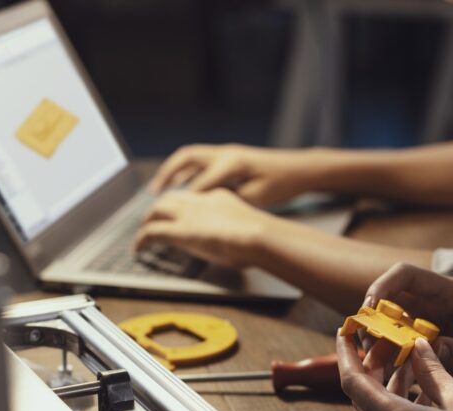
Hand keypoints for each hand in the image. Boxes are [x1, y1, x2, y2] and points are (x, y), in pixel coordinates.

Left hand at [135, 189, 284, 268]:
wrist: (259, 235)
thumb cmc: (262, 237)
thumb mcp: (249, 229)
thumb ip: (238, 232)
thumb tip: (238, 246)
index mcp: (218, 197)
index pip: (192, 197)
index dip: (181, 205)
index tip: (179, 214)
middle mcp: (199, 201)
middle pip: (169, 199)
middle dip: (157, 210)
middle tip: (151, 221)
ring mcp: (188, 215)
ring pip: (156, 211)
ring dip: (146, 222)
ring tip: (141, 236)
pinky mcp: (179, 231)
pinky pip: (151, 232)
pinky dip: (141, 240)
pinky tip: (138, 250)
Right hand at [150, 144, 320, 206]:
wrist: (299, 169)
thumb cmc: (281, 184)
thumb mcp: (256, 198)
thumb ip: (229, 200)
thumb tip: (207, 207)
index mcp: (232, 164)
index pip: (200, 184)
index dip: (184, 202)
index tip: (170, 217)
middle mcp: (226, 153)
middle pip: (186, 159)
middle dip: (167, 174)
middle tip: (153, 193)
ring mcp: (227, 152)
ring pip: (190, 157)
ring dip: (173, 170)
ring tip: (159, 188)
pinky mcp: (229, 156)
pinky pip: (200, 160)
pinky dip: (186, 171)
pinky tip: (180, 185)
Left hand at [337, 334, 452, 410]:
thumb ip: (433, 371)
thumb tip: (419, 348)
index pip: (353, 382)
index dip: (346, 354)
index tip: (345, 332)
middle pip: (364, 398)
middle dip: (370, 368)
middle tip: (385, 344)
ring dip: (389, 387)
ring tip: (408, 362)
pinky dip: (401, 407)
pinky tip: (424, 392)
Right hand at [364, 263, 452, 390]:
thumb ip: (452, 350)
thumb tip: (420, 351)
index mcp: (447, 293)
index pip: (406, 275)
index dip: (383, 286)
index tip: (369, 308)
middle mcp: (430, 302)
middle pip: (388, 297)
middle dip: (372, 317)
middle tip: (366, 342)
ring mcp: (422, 320)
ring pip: (386, 320)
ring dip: (375, 337)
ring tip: (372, 359)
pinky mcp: (418, 338)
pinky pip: (393, 340)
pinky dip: (384, 352)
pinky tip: (381, 369)